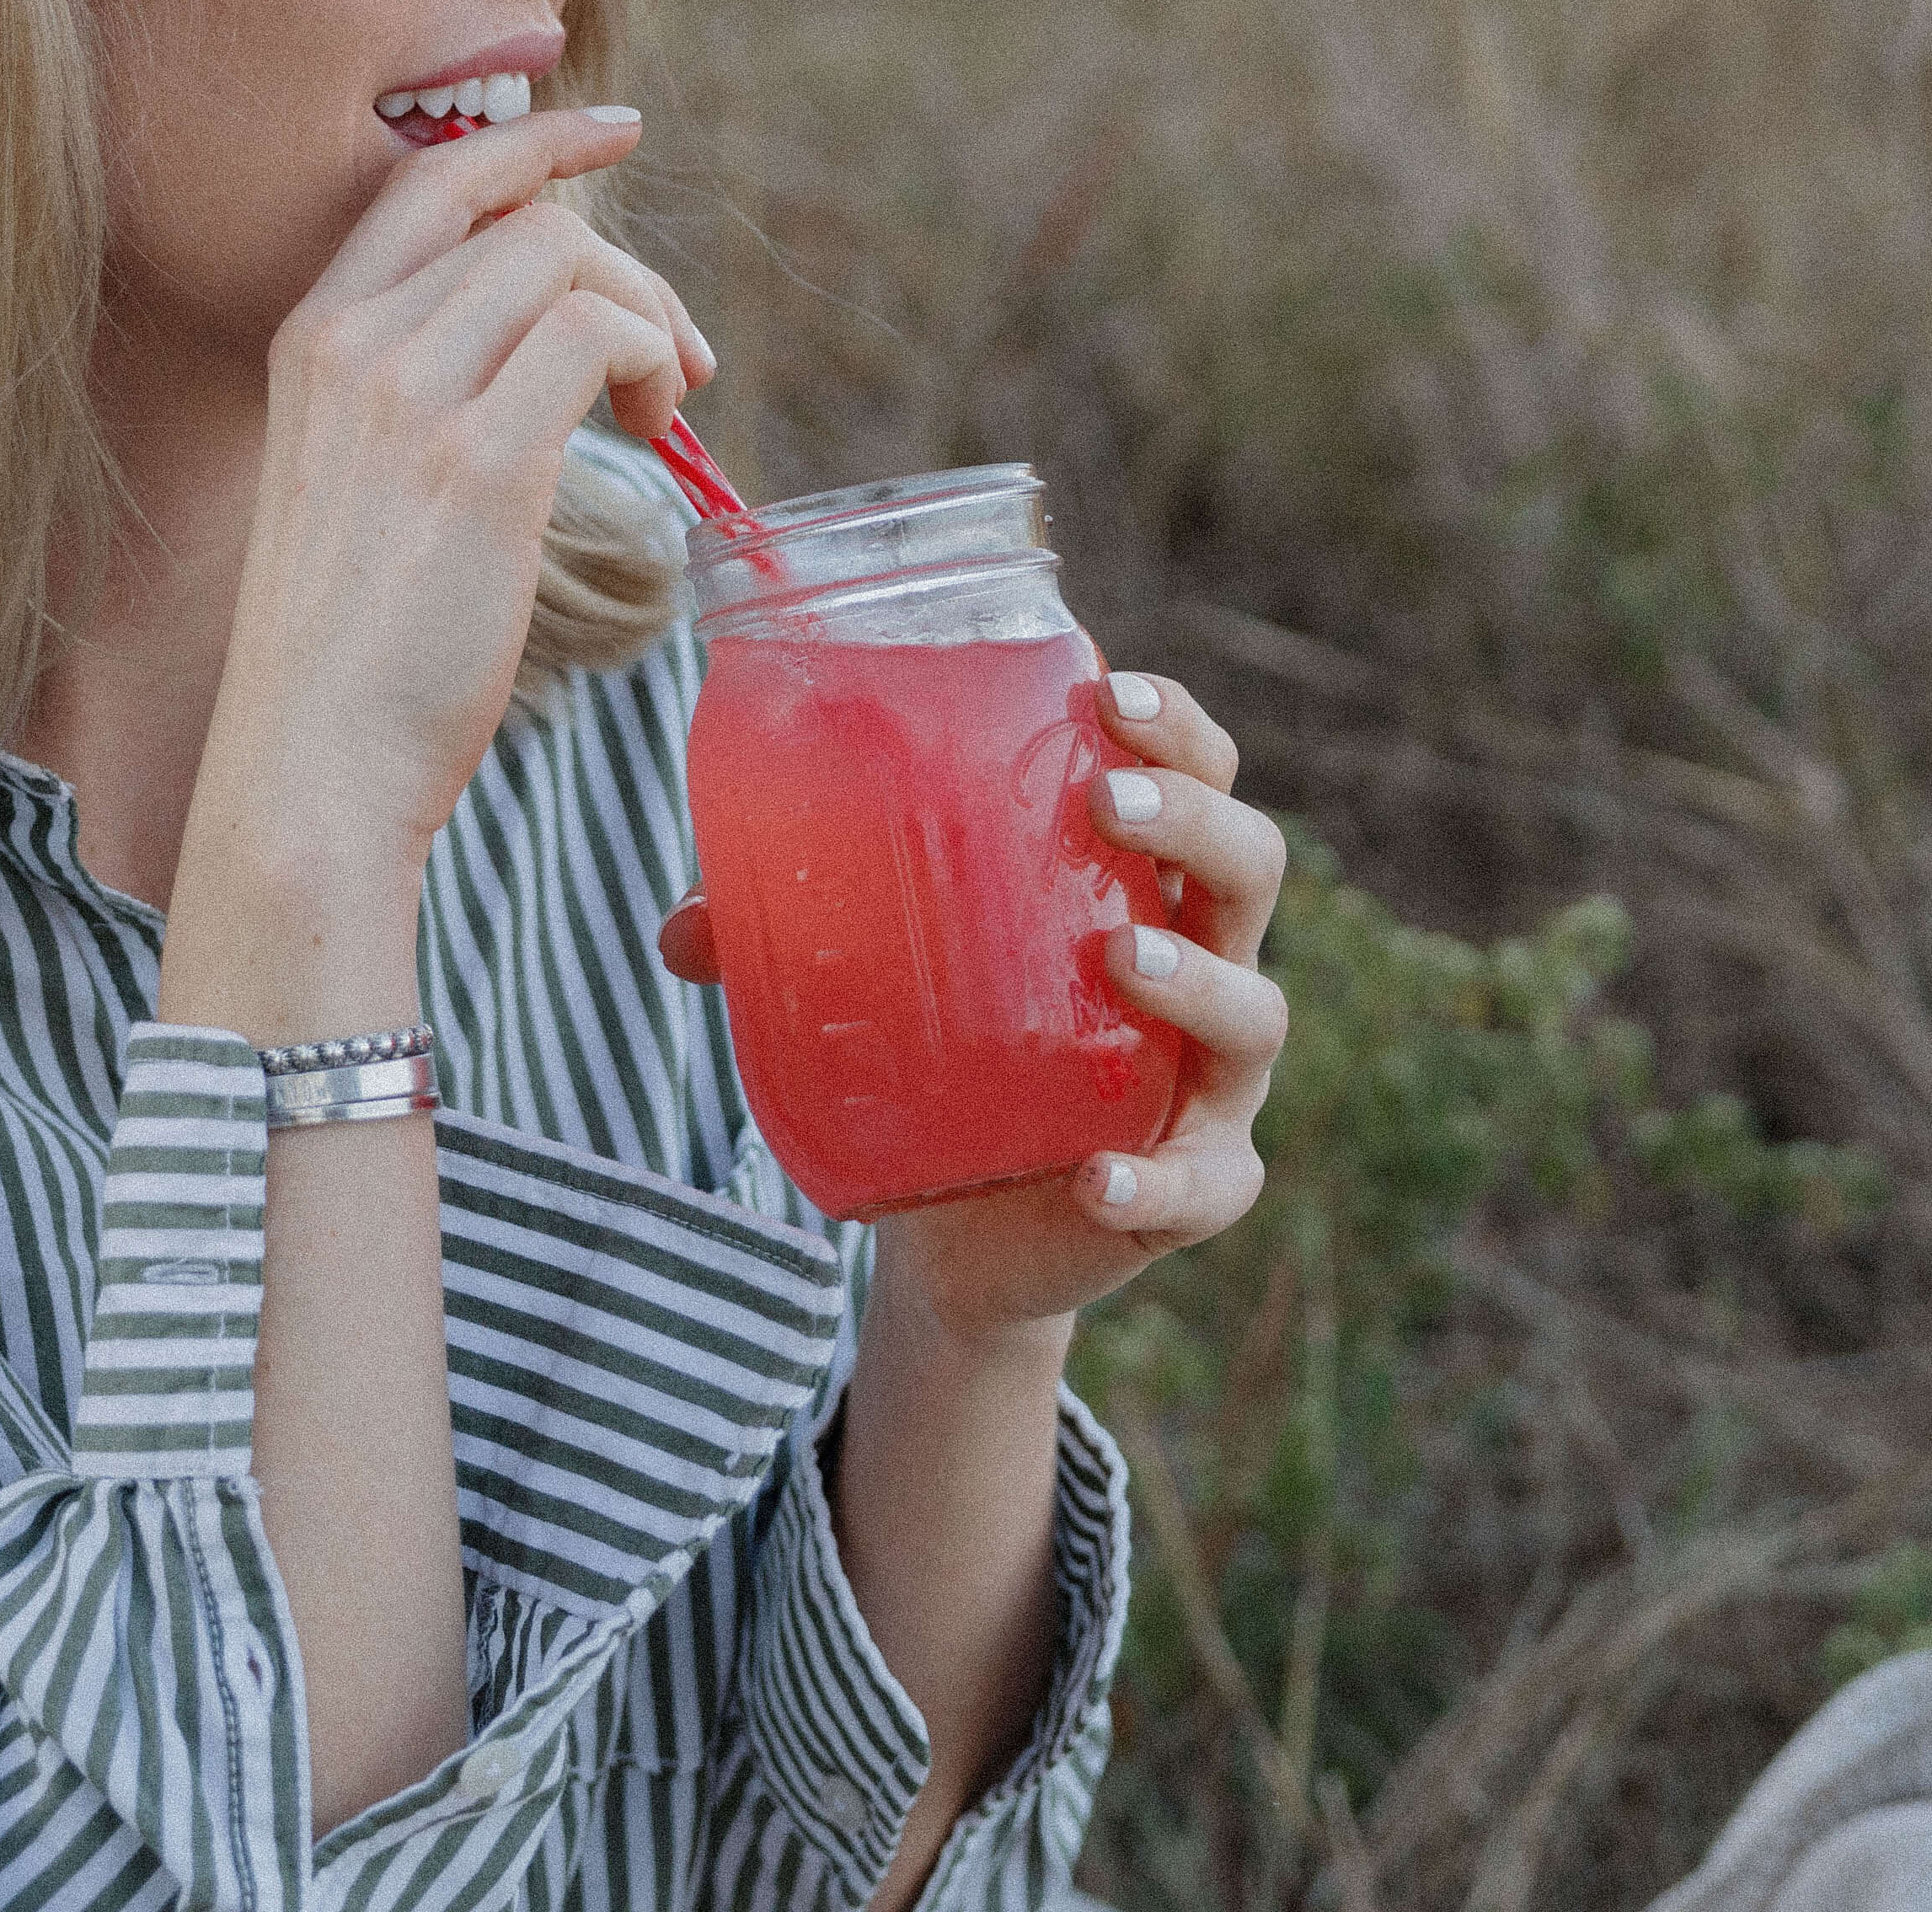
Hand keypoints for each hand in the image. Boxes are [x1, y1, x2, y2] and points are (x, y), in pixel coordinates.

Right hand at [182, 104, 711, 909]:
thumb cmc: (349, 652)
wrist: (309, 765)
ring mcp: (406, 395)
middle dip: (627, 264)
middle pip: (522, 214)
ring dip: (652, 320)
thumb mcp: (360, 486)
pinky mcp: (478, 460)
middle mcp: (349, 343)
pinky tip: (653, 437)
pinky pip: (599, 335)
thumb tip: (550, 354)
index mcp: (310, 338)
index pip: (430, 180)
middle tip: (679, 357)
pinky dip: (651, 363)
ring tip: (668, 412)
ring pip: (568, 260)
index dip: (535, 144)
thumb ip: (427, 400)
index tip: (614, 131)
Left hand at [658, 668, 1287, 1339]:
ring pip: (1252, 1014)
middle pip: (1250, 868)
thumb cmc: (943, 1063)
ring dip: (1194, 980)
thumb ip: (786, 943)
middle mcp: (1202, 967)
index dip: (1178, 729)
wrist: (961, 1238)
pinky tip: (1098, 1175)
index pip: (1202, 778)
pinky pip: (1204, 1184)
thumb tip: (679, 926)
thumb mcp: (877, 984)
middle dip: (1194, 819)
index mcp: (1140, 889)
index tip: (1114, 693)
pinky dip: (1156, 1180)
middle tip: (1108, 802)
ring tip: (1120, 963)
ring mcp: (1208, 1081)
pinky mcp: (1190, 1186)